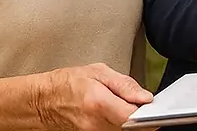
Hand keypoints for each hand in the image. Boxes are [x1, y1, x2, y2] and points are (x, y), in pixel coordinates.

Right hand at [38, 63, 154, 130]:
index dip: (149, 113)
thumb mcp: (97, 72)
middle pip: (131, 127)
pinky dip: (118, 124)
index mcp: (99, 103)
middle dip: (140, 116)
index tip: (154, 107)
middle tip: (140, 104)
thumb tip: (145, 97)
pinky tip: (115, 114)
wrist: (42, 102)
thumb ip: (124, 85)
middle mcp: (96, 124)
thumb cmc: (66, 83)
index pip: (133, 116)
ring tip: (124, 106)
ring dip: (129, 120)